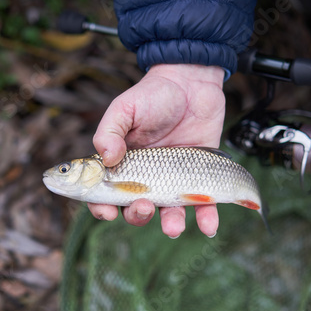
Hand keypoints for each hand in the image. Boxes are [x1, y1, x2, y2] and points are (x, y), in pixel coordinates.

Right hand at [89, 64, 225, 237]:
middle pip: (136, 208)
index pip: (106, 193)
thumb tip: (106, 160)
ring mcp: (173, 180)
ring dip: (170, 224)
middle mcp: (146, 177)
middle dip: (138, 215)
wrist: (192, 83)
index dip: (102, 207)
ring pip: (168, 212)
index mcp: (123, 164)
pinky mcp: (200, 178)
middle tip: (143, 205)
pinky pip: (203, 204)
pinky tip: (208, 227)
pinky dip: (206, 218)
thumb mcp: (124, 108)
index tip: (107, 212)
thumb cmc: (153, 94)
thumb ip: (109, 132)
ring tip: (173, 227)